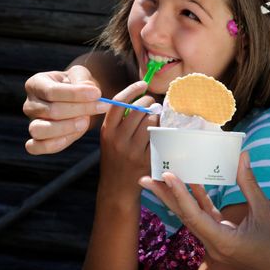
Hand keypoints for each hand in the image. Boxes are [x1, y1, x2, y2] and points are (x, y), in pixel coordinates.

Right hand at [23, 65, 110, 154]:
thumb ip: (82, 80)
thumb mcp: (80, 75)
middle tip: (101, 106)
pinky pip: (37, 147)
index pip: (51, 91)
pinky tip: (73, 135)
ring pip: (40, 130)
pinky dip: (53, 144)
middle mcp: (29, 104)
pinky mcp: (36, 140)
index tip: (97, 94)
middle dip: (79, 110)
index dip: (75, 94)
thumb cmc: (77, 84)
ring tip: (86, 121)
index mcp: (36, 83)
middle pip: (50, 111)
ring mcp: (31, 123)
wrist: (78, 99)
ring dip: (67, 127)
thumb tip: (90, 90)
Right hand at [98, 81, 158, 195]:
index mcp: (107, 131)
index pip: (118, 103)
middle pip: (138, 110)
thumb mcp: (109, 137)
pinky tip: (161, 129)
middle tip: (152, 103)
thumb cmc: (115, 157)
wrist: (117, 186)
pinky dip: (162, 130)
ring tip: (156, 116)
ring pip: (150, 122)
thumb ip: (119, 119)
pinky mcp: (146, 160)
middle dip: (149, 102)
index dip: (132, 90)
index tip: (143, 84)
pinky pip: (158, 137)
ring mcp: (133, 150)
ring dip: (156, 115)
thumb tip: (139, 96)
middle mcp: (118, 140)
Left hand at [139, 151, 269, 269]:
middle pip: (184, 216)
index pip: (194, 215)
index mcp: (223, 242)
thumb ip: (249, 184)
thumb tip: (242, 155)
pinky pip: (206, 218)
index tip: (166, 175)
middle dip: (164, 196)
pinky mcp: (224, 239)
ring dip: (176, 198)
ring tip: (160, 178)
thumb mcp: (265, 211)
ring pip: (192, 217)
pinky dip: (198, 201)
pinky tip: (192, 183)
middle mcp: (214, 245)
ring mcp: (218, 243)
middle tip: (145, 177)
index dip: (178, 194)